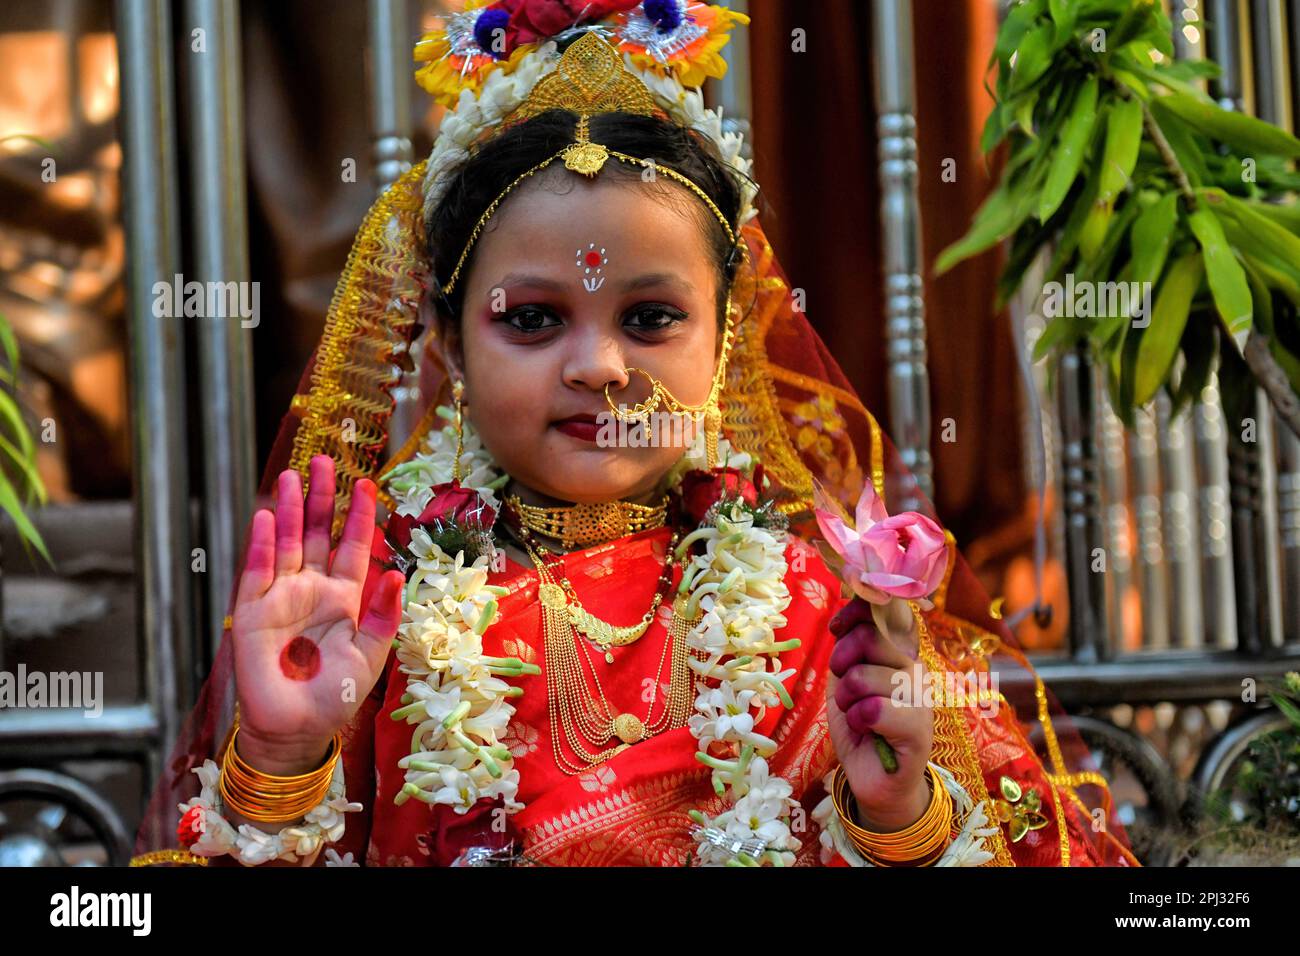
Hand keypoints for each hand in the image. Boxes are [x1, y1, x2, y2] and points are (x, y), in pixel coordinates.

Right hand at [231, 455, 404, 774]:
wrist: (295, 728)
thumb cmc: (335, 696)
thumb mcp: (371, 656)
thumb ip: (383, 616)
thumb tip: (395, 573)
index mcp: (347, 598)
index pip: (354, 547)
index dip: (359, 516)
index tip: (366, 483)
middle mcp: (314, 589)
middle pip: (317, 533)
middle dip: (320, 498)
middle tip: (323, 461)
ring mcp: (283, 596)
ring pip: (286, 543)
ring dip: (288, 510)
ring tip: (292, 475)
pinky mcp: (253, 611)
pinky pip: (257, 570)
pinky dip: (261, 544)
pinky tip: (265, 517)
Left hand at [825, 597, 933, 830]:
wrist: (872, 776)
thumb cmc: (859, 723)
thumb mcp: (846, 676)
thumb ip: (849, 644)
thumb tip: (846, 611)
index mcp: (901, 652)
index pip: (888, 611)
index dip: (857, 612)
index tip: (837, 629)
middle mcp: (916, 669)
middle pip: (870, 637)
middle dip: (842, 661)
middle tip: (845, 688)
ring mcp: (921, 699)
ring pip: (864, 676)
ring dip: (845, 700)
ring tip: (856, 715)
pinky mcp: (919, 730)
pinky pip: (873, 710)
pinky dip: (856, 721)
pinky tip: (865, 731)